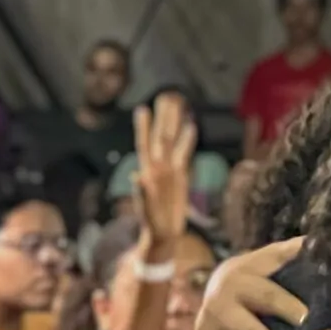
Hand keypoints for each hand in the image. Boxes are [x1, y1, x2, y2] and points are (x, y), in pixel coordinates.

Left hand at [131, 95, 200, 253]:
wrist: (163, 234)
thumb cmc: (151, 222)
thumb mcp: (145, 210)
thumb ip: (142, 193)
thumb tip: (139, 177)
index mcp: (147, 172)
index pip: (144, 145)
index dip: (143, 128)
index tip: (142, 109)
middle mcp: (158, 166)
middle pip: (162, 136)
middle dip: (164, 116)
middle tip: (166, 95)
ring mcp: (170, 169)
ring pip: (173, 140)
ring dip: (175, 122)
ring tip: (178, 102)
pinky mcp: (181, 175)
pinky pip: (185, 153)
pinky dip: (188, 140)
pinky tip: (191, 125)